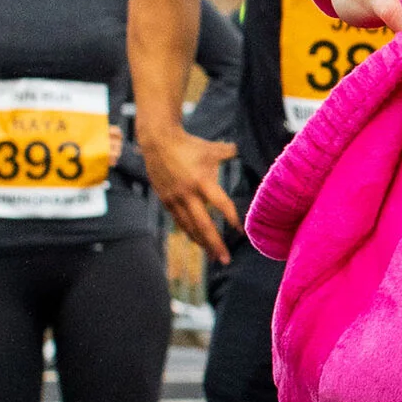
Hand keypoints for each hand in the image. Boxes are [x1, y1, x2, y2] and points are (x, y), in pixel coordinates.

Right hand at [141, 124, 241, 264]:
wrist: (159, 142)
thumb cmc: (190, 145)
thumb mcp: (212, 149)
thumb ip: (229, 152)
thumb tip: (243, 150)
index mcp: (202, 182)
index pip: (221, 204)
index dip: (231, 218)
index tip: (239, 231)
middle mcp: (188, 194)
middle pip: (203, 225)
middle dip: (215, 244)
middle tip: (225, 259)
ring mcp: (174, 199)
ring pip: (189, 227)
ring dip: (202, 242)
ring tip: (212, 255)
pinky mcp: (165, 200)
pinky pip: (179, 221)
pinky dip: (189, 232)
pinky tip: (196, 240)